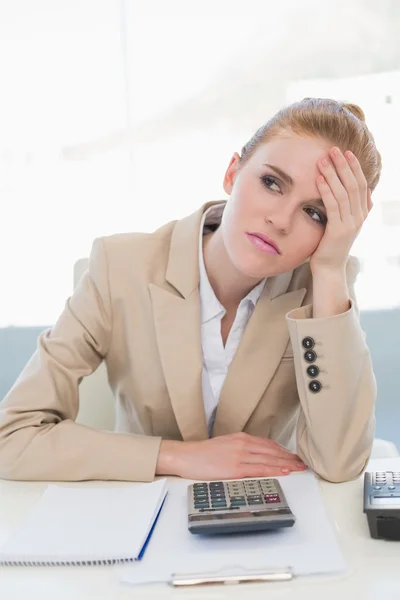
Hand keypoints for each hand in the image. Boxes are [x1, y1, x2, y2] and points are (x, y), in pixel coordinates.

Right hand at [156, 432, 306, 479]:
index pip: (268, 444)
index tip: (293, 456)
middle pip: (272, 450)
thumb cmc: (202, 453)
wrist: (186, 456)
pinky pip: (259, 469)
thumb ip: (241, 448)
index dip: (283, 451)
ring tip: (298, 468)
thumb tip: (255, 456)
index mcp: (241, 438)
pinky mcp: (235, 468)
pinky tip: (284, 472)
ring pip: (269, 459)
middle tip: (302, 463)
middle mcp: (243, 444)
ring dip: (286, 464)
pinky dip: (274, 470)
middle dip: (289, 457)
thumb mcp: (225, 444)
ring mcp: (240, 456)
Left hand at [310, 146, 371, 273]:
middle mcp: (359, 217)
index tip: (345, 152)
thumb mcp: (345, 224)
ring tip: (322, 160)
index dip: (354, 167)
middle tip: (333, 149)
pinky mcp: (338, 230)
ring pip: (344, 193)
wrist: (329, 268)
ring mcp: (350, 224)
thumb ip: (354, 209)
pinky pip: (333, 206)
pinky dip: (327, 191)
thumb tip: (366, 191)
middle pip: (353, 185)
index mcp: (361, 213)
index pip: (361, 184)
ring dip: (333, 174)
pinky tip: (319, 179)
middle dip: (344, 165)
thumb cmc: (331, 245)